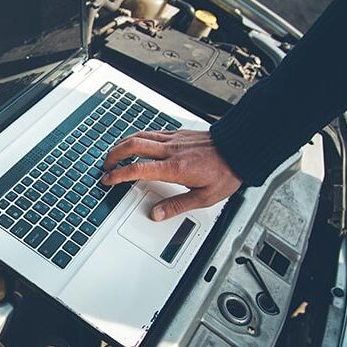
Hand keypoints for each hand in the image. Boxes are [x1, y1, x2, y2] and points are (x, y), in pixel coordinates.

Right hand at [101, 130, 241, 220]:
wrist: (242, 147)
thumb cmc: (226, 171)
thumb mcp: (205, 197)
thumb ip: (177, 206)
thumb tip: (156, 214)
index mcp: (174, 167)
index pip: (137, 169)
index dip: (118, 175)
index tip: (107, 180)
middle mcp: (171, 150)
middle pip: (132, 145)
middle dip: (113, 155)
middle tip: (105, 166)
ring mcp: (174, 139)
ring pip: (140, 135)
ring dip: (122, 144)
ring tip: (114, 154)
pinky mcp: (178, 133)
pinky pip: (152, 132)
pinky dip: (138, 137)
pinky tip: (137, 142)